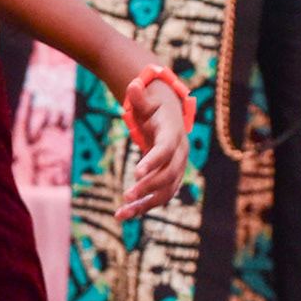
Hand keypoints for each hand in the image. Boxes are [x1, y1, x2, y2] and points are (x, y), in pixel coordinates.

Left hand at [117, 78, 189, 220]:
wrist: (168, 120)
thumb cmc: (154, 110)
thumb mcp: (146, 102)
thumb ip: (139, 96)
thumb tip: (134, 84)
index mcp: (173, 135)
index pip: (166, 150)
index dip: (153, 161)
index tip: (136, 173)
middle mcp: (179, 155)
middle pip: (168, 175)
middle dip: (148, 186)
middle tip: (126, 195)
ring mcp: (176, 170)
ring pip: (164, 192)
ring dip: (144, 204)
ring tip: (121, 214)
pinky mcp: (169, 182)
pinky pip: (158, 198)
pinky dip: (142, 208)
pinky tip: (123, 216)